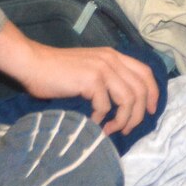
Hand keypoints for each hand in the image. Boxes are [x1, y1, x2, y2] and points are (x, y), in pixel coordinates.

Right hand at [0, 23, 159, 134]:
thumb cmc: (56, 70)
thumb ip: (106, 78)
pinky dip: (101, 119)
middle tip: (127, 129)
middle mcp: (112, 59)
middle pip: (141, 89)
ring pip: (129, 100)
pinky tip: (93, 122)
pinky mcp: (91, 80)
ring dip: (123, 120)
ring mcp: (102, 68)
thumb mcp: (88, 67)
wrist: (33, 63)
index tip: (151, 111)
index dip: (153, 93)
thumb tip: (122, 103)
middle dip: (139, 114)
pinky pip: (105, 106)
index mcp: (113, 55)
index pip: (145, 73)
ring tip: (112, 129)